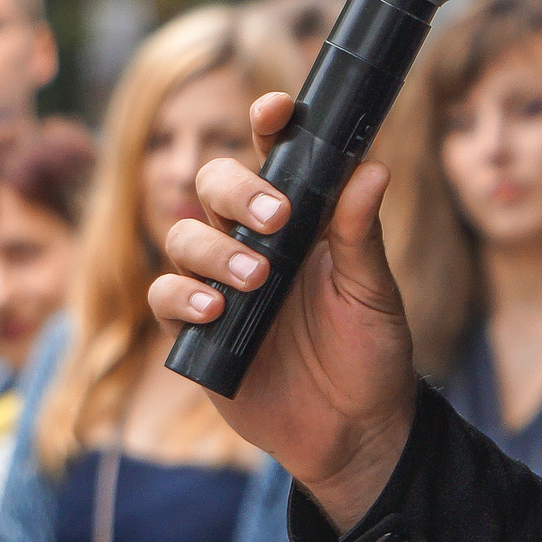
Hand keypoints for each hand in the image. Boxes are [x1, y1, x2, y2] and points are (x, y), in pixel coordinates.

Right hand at [149, 93, 417, 531]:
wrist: (355, 431)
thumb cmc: (371, 354)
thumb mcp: (373, 293)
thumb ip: (361, 234)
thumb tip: (372, 169)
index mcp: (301, 221)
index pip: (276, 158)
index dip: (270, 125)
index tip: (278, 109)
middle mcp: (255, 243)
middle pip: (213, 187)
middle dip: (235, 190)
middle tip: (275, 216)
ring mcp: (222, 285)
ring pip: (184, 237)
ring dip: (213, 249)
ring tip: (255, 279)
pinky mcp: (197, 332)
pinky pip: (167, 297)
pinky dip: (184, 296)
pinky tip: (214, 310)